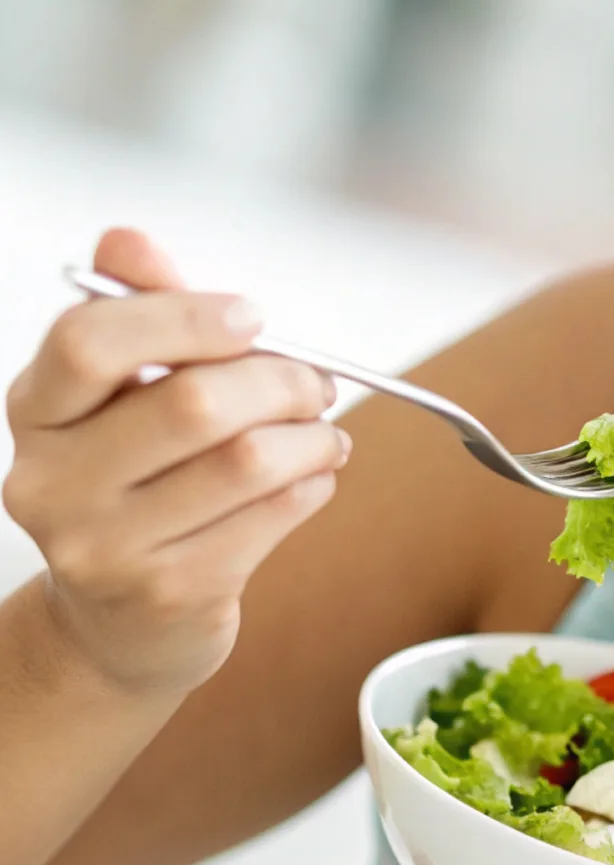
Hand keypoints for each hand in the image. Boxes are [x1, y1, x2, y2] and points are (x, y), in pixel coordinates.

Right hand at [1, 228, 348, 693]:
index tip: (252, 317)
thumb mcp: (123, 400)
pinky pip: (273, 516)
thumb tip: (126, 239)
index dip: (186, 316)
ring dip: (312, 436)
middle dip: (280, 380)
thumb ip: (139, 317)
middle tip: (318, 382)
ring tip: (325, 433)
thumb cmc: (138, 488)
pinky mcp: (171, 592)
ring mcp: (106, 547)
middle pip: (193, 402)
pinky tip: (313, 477)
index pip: (91, 341)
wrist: (122, 625)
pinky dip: (313, 485)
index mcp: (36, 414)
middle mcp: (53, 482)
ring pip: (246, 461)